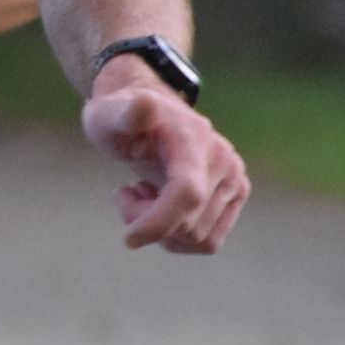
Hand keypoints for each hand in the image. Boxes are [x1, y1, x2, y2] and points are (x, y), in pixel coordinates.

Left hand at [82, 60, 248, 253]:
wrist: (145, 114)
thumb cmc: (119, 117)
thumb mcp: (108, 114)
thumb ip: (124, 115)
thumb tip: (144, 102)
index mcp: (194, 140)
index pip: (187, 193)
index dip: (159, 222)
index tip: (128, 238)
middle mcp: (223, 159)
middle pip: (188, 224)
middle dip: (148, 221)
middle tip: (127, 194)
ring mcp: (235, 179)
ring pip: (199, 238)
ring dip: (164, 230)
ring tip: (145, 195)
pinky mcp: (236, 195)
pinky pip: (209, 241)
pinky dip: (180, 236)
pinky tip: (162, 206)